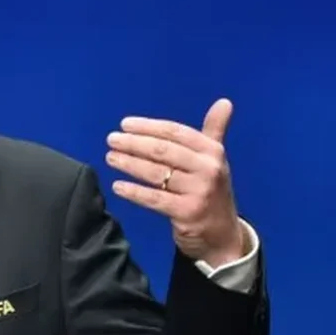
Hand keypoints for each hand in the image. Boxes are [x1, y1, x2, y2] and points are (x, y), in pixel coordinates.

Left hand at [105, 98, 246, 266]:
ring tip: (110, 157)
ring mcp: (198, 191)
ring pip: (156, 173)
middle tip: (111, 140)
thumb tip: (225, 101)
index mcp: (212, 151)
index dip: (148, 127)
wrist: (223, 233)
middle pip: (163, 150)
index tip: (125, 124)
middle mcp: (208, 169)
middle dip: (134, 143)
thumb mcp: (215, 160)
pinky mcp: (187, 212)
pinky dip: (133, 192)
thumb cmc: (211, 189)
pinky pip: (154, 199)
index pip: (175, 132)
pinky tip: (117, 186)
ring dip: (129, 163)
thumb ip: (214, 131)